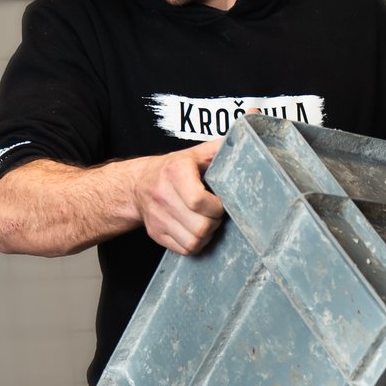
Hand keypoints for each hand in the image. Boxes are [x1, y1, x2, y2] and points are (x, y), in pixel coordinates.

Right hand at [133, 140, 224, 254]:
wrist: (139, 184)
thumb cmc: (175, 168)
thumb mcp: (195, 153)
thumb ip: (219, 148)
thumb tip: (246, 135)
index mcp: (176, 172)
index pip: (198, 200)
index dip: (216, 207)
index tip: (221, 203)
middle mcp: (163, 195)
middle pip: (200, 226)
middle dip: (216, 223)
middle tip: (217, 214)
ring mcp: (158, 217)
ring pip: (193, 242)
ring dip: (208, 235)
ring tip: (209, 222)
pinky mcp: (156, 233)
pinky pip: (184, 249)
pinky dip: (197, 244)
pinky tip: (198, 231)